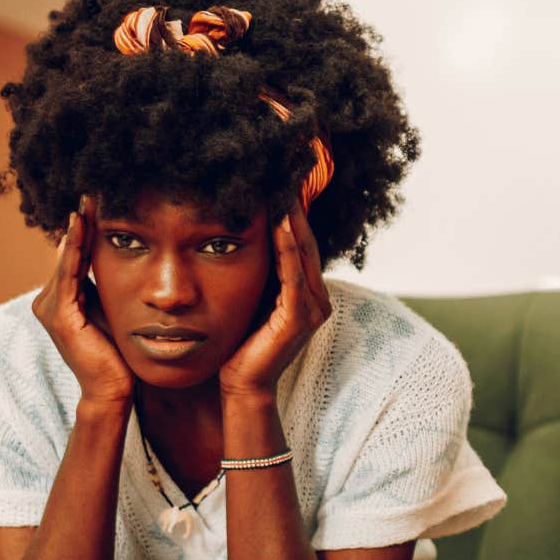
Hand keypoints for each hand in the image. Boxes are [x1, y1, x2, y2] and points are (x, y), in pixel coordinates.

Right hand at [32, 195, 132, 405]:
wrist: (114, 390)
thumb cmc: (119, 354)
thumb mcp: (114, 309)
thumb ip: (108, 286)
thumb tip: (123, 254)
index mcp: (62, 298)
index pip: (76, 254)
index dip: (87, 227)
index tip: (100, 197)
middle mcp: (48, 300)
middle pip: (68, 251)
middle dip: (81, 221)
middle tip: (93, 187)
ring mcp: (50, 308)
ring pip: (67, 258)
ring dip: (77, 228)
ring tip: (87, 198)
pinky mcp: (59, 317)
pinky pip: (68, 275)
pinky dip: (73, 249)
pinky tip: (79, 225)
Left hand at [218, 200, 332, 399]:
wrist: (242, 386)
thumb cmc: (242, 343)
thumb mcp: (253, 298)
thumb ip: (261, 272)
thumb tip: (245, 234)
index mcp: (308, 293)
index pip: (301, 244)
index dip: (293, 212)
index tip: (280, 181)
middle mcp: (317, 299)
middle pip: (307, 242)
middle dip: (296, 208)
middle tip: (286, 173)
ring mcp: (312, 310)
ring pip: (303, 254)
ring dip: (293, 220)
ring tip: (284, 188)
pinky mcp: (298, 319)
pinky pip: (293, 275)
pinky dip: (288, 247)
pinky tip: (280, 223)